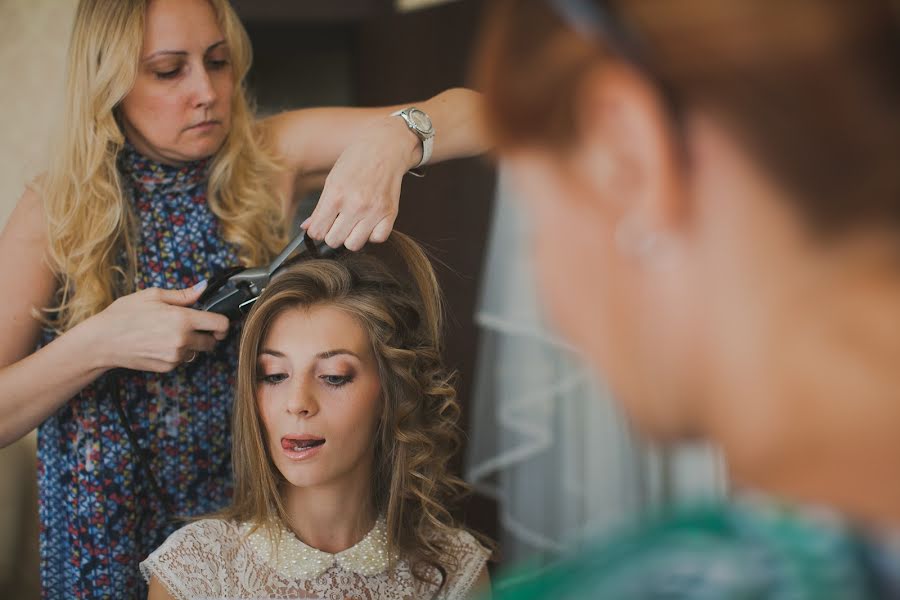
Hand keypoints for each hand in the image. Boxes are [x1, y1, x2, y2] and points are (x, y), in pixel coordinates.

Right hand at [94, 282, 229, 372]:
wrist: (102, 341)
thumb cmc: (124, 315)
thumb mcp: (153, 295)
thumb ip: (183, 295)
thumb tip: (203, 288)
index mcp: (182, 319)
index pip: (220, 325)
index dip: (223, 324)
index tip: (218, 323)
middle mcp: (182, 340)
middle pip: (212, 342)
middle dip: (207, 335)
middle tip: (192, 327)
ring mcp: (175, 356)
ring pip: (196, 352)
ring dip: (190, 345)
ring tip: (168, 334)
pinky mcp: (167, 367)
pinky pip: (181, 361)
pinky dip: (176, 354)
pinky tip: (159, 344)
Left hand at [302, 117, 415, 250]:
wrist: (385, 147)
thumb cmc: (357, 160)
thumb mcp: (332, 179)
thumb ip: (320, 207)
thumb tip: (308, 228)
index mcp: (336, 194)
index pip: (317, 231)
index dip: (317, 231)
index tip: (322, 226)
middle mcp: (355, 204)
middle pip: (334, 241)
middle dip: (333, 234)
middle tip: (337, 223)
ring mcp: (374, 210)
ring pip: (354, 245)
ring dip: (351, 237)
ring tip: (353, 224)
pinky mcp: (390, 213)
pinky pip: (377, 239)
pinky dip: (372, 235)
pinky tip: (369, 223)